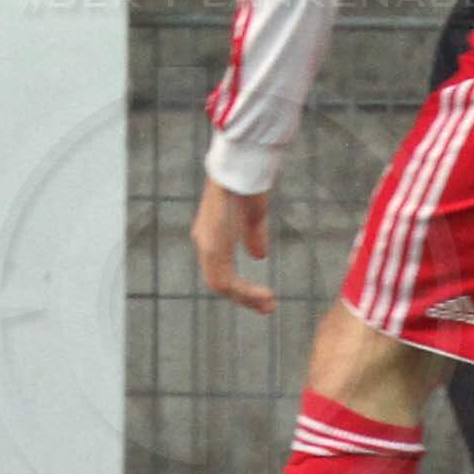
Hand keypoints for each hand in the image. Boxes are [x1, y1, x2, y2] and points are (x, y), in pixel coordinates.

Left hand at [193, 179, 273, 312]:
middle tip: (267, 308)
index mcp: (211, 234)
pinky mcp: (213, 246)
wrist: (241, 165)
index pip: (220, 268)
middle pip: (219, 281)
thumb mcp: (253, 215)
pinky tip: (264, 295)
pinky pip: (225, 280)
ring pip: (221, 284)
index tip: (262, 296)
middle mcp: (204, 241)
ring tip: (269, 305)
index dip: (240, 286)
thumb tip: (258, 256)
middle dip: (244, 297)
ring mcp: (206, 244)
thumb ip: (254, 235)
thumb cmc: (247, 182)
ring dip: (246, 298)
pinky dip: (245, 292)